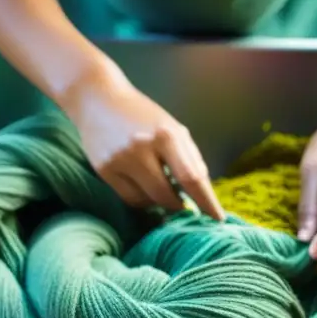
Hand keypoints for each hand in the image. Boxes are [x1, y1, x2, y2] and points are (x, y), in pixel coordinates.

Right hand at [65, 68, 224, 219]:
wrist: (98, 99)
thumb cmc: (142, 115)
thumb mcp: (172, 128)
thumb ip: (189, 158)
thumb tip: (202, 193)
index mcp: (166, 135)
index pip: (191, 177)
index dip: (206, 201)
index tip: (218, 218)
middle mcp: (141, 148)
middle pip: (167, 196)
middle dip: (179, 205)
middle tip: (183, 202)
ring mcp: (120, 161)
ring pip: (147, 201)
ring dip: (159, 202)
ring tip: (160, 187)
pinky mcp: (104, 170)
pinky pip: (130, 199)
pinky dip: (142, 199)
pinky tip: (144, 187)